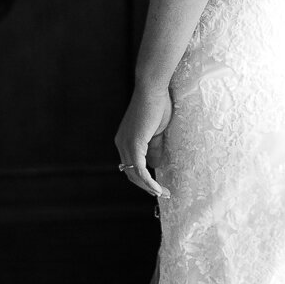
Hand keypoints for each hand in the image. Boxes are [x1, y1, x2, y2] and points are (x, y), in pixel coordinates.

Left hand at [115, 82, 171, 199]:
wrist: (152, 89)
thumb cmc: (156, 105)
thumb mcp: (156, 132)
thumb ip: (154, 148)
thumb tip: (155, 164)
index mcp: (125, 140)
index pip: (131, 166)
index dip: (143, 179)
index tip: (157, 187)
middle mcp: (121, 144)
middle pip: (130, 173)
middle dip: (146, 187)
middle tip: (162, 194)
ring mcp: (126, 144)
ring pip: (134, 174)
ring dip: (148, 187)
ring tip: (163, 194)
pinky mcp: (134, 144)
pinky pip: (140, 169)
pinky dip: (149, 181)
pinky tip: (158, 189)